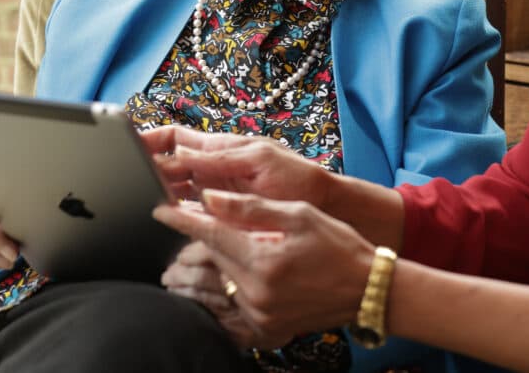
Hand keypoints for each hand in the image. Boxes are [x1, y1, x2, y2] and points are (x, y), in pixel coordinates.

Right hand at [141, 126, 333, 206]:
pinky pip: (189, 211)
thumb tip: (181, 156)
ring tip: (137, 198)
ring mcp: (215, 191)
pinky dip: (174, 213)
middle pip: (168, 164)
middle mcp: (213, 168)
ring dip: (157, 192)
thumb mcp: (259, 161)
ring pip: (174, 188)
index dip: (148, 138)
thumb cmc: (297, 178)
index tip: (124, 142)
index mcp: (220, 148)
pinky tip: (163, 218)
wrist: (321, 206)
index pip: (173, 138)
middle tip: (126, 179)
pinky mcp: (221, 214)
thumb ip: (220, 160)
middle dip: (145, 168)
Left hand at [153, 189, 374, 347]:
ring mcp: (260, 315)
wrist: (368, 289)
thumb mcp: (298, 214)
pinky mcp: (266, 329)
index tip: (160, 210)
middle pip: (207, 264)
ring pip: (212, 293)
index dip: (182, 220)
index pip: (210, 235)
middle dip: (186, 248)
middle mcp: (258, 292)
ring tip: (175, 269)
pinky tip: (200, 298)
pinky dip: (211, 306)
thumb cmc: (338, 245)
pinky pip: (226, 319)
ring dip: (191, 279)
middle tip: (172, 237)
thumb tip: (209, 198)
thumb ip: (251, 208)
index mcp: (264, 259)